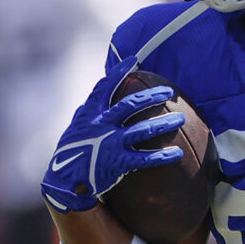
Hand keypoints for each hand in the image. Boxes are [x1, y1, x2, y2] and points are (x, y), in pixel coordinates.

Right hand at [41, 55, 184, 212]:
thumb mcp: (74, 129)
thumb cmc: (70, 153)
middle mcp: (102, 125)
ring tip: (181, 118)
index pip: (104, 87)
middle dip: (152, 96)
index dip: (118, 72)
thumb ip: (84, 114)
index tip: (133, 60)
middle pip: (131, 105)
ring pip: (142, 130)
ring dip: (164, 123)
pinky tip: (177, 153)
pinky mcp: (117, 163)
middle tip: (169, 92)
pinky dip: (162, 156)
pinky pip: (144, 158)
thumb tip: (90, 101)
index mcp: (90, 114)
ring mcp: (110, 143)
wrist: (63, 182)